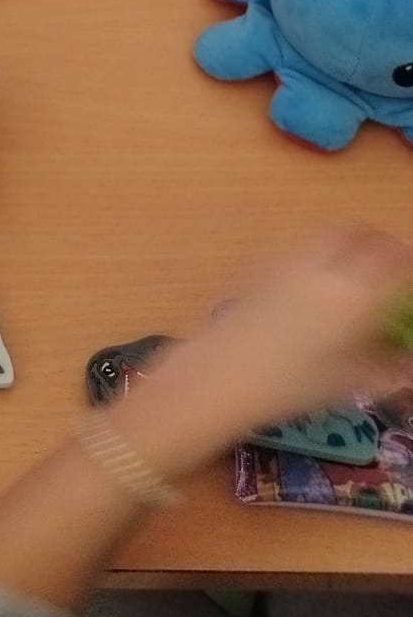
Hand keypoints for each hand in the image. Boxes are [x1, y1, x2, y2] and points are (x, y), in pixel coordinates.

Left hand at [109, 227, 412, 481]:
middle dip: (374, 241)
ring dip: (345, 246)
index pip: (391, 257)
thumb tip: (406, 366)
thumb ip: (385, 368)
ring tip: (352, 276)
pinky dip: (317, 259)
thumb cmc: (292, 383)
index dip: (404, 258)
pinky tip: (313, 289)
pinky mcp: (262, 269)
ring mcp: (288, 263)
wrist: (222, 373)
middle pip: (355, 233)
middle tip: (386, 262)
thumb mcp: (348, 381)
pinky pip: (300, 252)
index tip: (409, 267)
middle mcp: (323, 267)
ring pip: (325, 238)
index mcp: (354, 292)